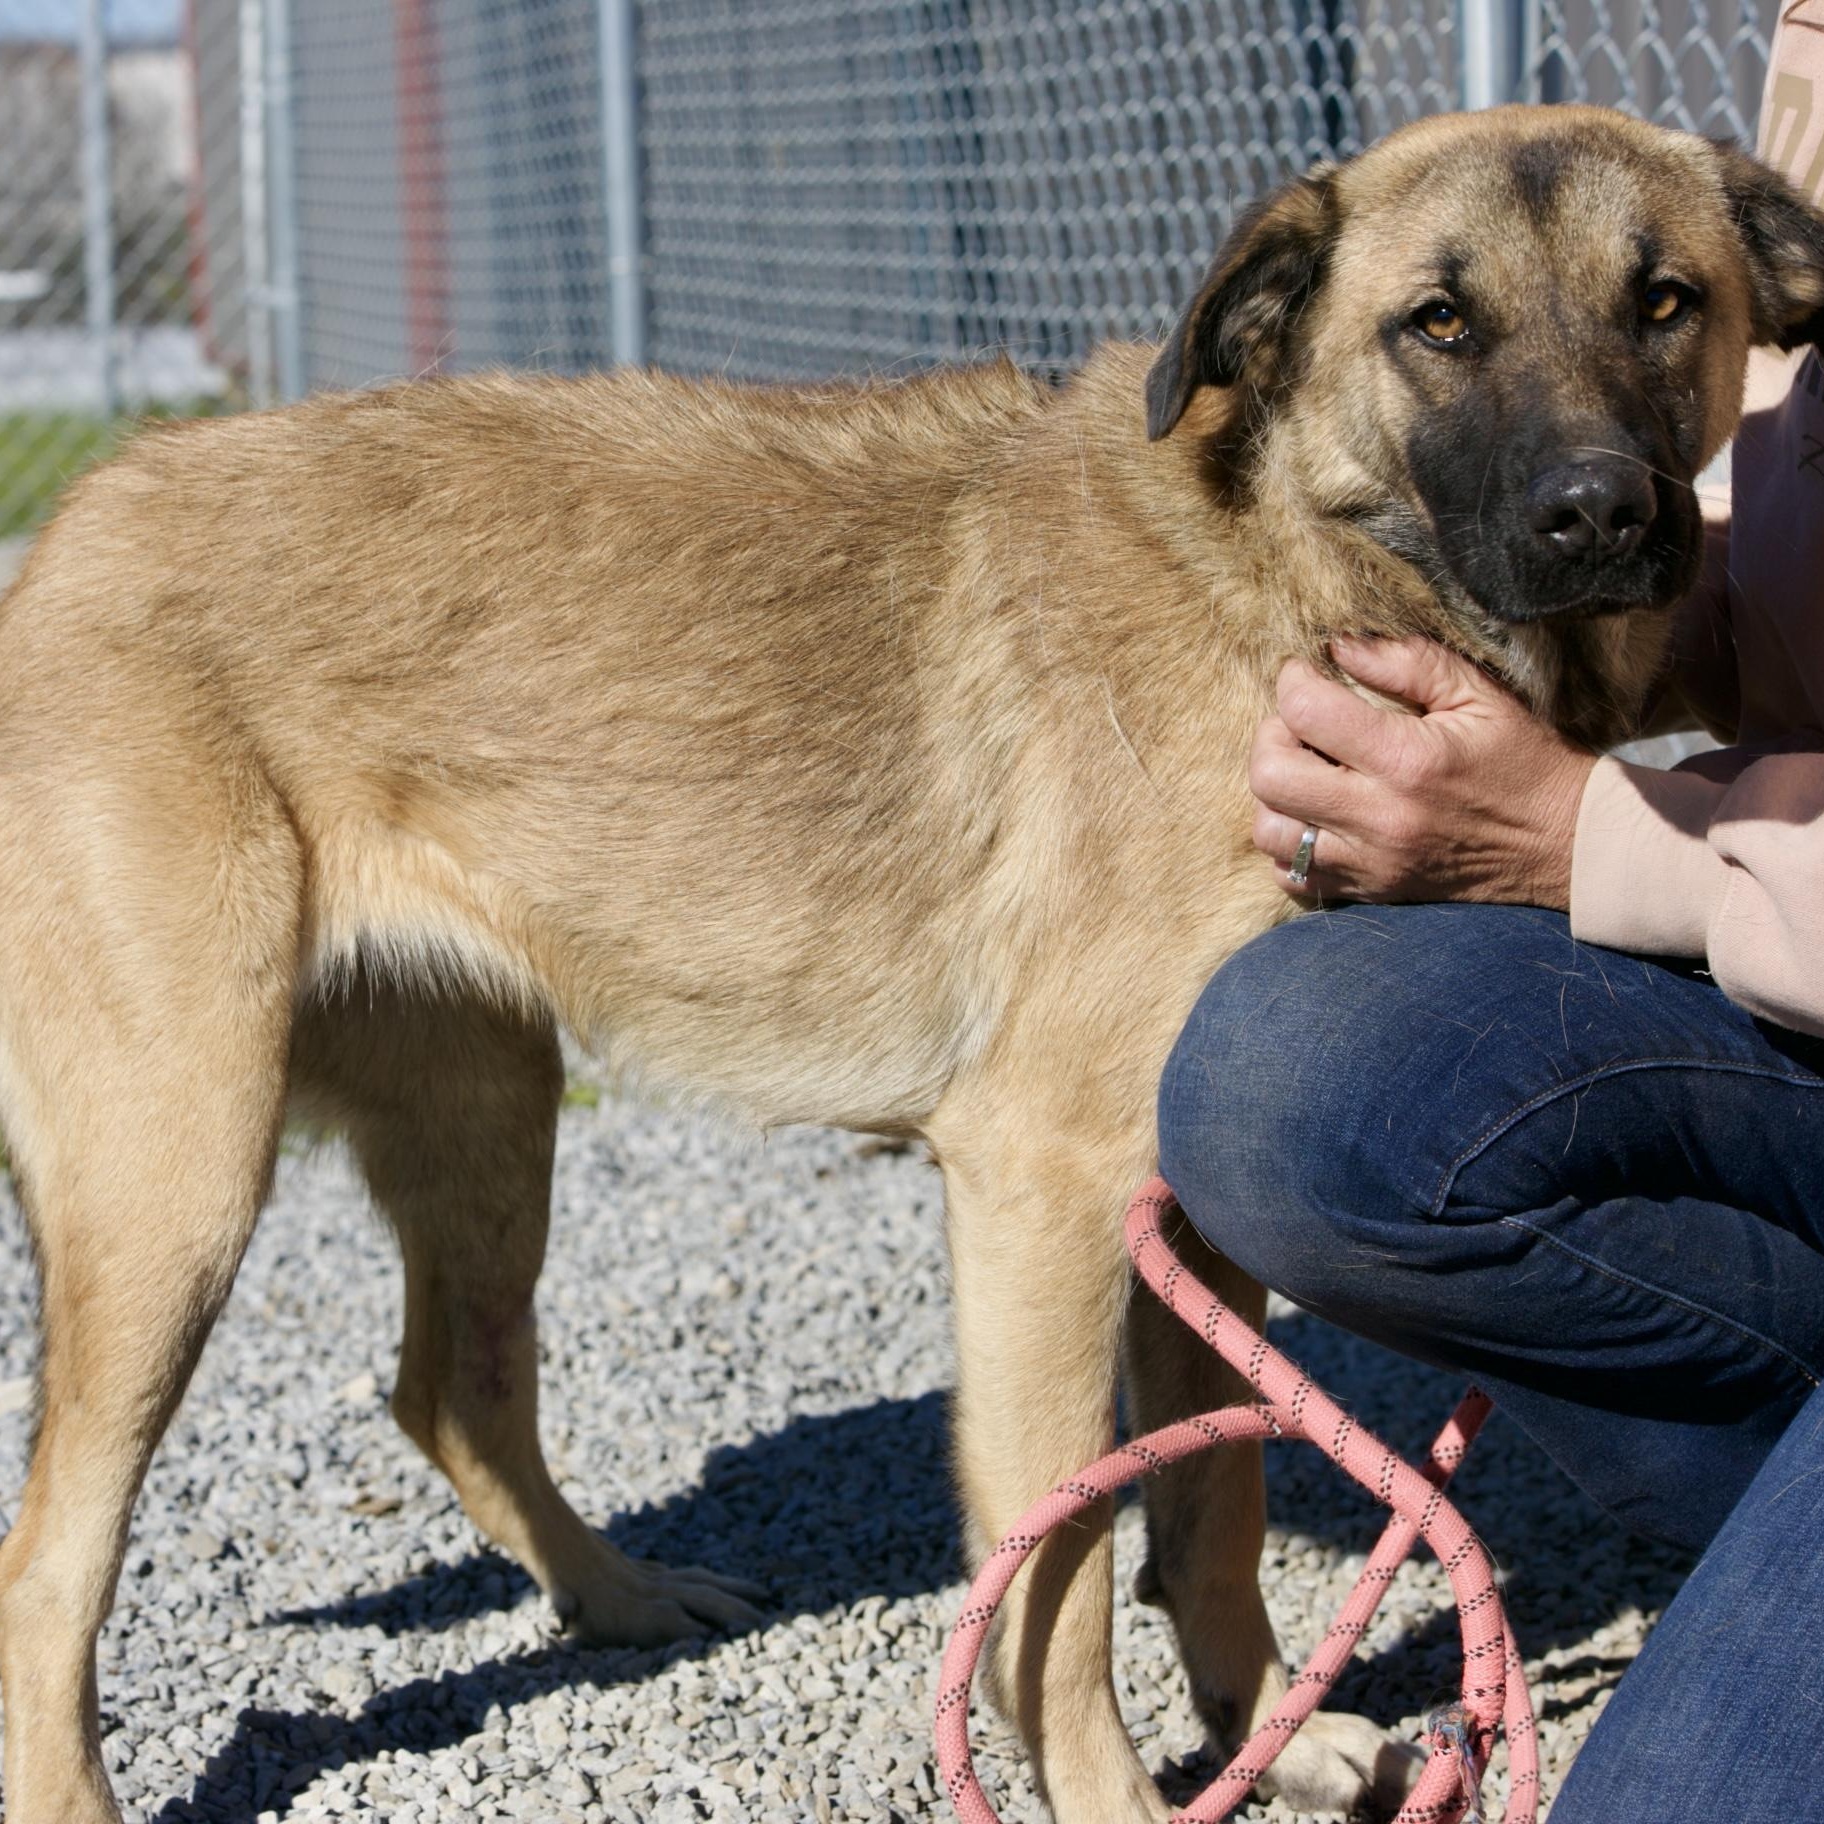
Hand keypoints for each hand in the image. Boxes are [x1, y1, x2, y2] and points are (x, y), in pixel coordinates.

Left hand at [1249, 634, 1596, 907]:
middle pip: (1270, 775)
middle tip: (1303, 725)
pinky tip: (1319, 816)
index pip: (1305, 712)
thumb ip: (1407, 661)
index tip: (1307, 674)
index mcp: (1408, 760)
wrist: (1561, 844)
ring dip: (1277, 794)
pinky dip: (1290, 845)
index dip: (1293, 681)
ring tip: (1310, 771)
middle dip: (1273, 736)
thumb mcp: (1479, 695)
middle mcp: (1380, 817)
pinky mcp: (1368, 890)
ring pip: (1269, 830)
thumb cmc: (1521, 760)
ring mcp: (1370, 861)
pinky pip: (1291, 875)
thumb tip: (1337, 648)